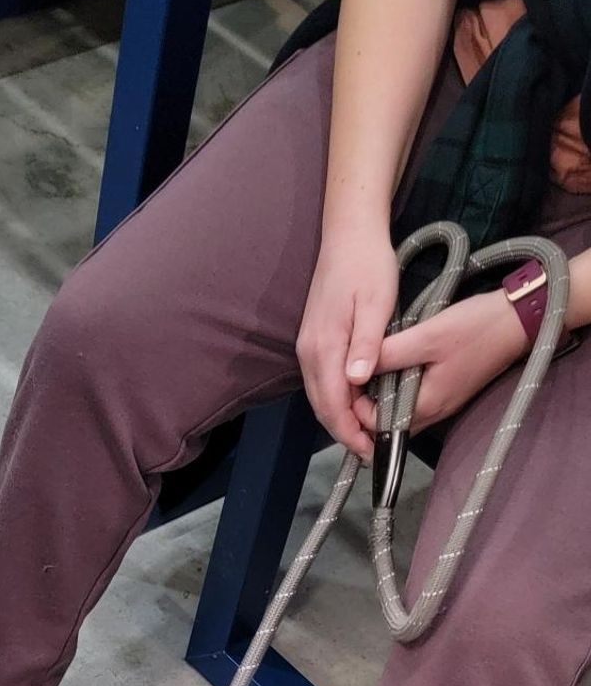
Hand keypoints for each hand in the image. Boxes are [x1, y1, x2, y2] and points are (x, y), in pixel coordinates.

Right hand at [297, 227, 400, 458]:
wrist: (349, 234)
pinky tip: (358, 403)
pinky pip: (322, 382)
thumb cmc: (368, 265)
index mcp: (324, 347)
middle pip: (322, 407)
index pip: (333, 405)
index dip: (351, 433)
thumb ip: (367, 344)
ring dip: (341, 418)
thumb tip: (357, 381)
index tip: (372, 451)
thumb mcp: (377, 303)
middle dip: (345, 433)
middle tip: (373, 450)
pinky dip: (337, 400)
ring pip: (320, 397)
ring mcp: (308, 347)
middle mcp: (309, 352)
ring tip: (368, 432)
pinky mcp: (313, 341)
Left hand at [355, 290, 525, 436]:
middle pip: (385, 424)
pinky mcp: (446, 390)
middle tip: (353, 374)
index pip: (376, 425)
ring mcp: (441, 404)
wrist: (518, 321)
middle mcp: (432, 414)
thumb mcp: (427, 336)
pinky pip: (413, 398)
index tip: (350, 378)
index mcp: (425, 407)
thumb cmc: (476, 328)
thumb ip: (390, 354)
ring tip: (368, 368)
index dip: (356, 405)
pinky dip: (398, 388)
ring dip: (381, 395)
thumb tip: (355, 369)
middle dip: (365, 404)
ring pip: (399, 411)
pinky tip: (392, 365)